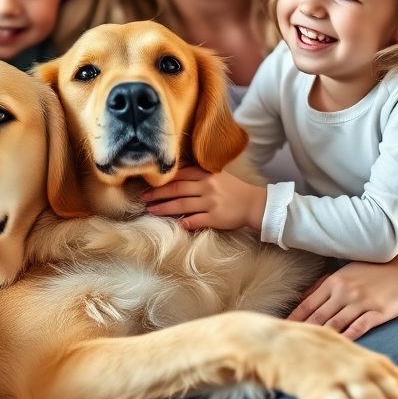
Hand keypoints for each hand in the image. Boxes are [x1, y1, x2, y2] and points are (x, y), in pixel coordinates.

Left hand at [141, 166, 266, 230]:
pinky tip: (176, 224)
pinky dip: (185, 222)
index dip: (162, 180)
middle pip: (176, 189)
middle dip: (157, 194)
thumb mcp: (216, 175)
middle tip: (143, 197)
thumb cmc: (232, 189)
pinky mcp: (215, 218)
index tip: (147, 183)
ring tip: (151, 210)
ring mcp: (210, 203)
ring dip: (164, 208)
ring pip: (182, 205)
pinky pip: (196, 220)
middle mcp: (206, 187)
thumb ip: (197, 173)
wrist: (254, 203)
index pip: (179, 175)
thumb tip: (174, 173)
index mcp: (205, 174)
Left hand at [287, 260, 397, 339]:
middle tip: (290, 345)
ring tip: (309, 351)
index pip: (307, 305)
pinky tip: (339, 347)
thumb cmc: (371, 271)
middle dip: (302, 331)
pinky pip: (359, 327)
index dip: (294, 319)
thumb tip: (301, 298)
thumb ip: (323, 286)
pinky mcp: (378, 312)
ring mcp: (361, 302)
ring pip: (335, 324)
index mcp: (333, 283)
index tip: (281, 331)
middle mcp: (344, 292)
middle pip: (318, 316)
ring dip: (322, 337)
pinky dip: (347, 337)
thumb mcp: (344, 273)